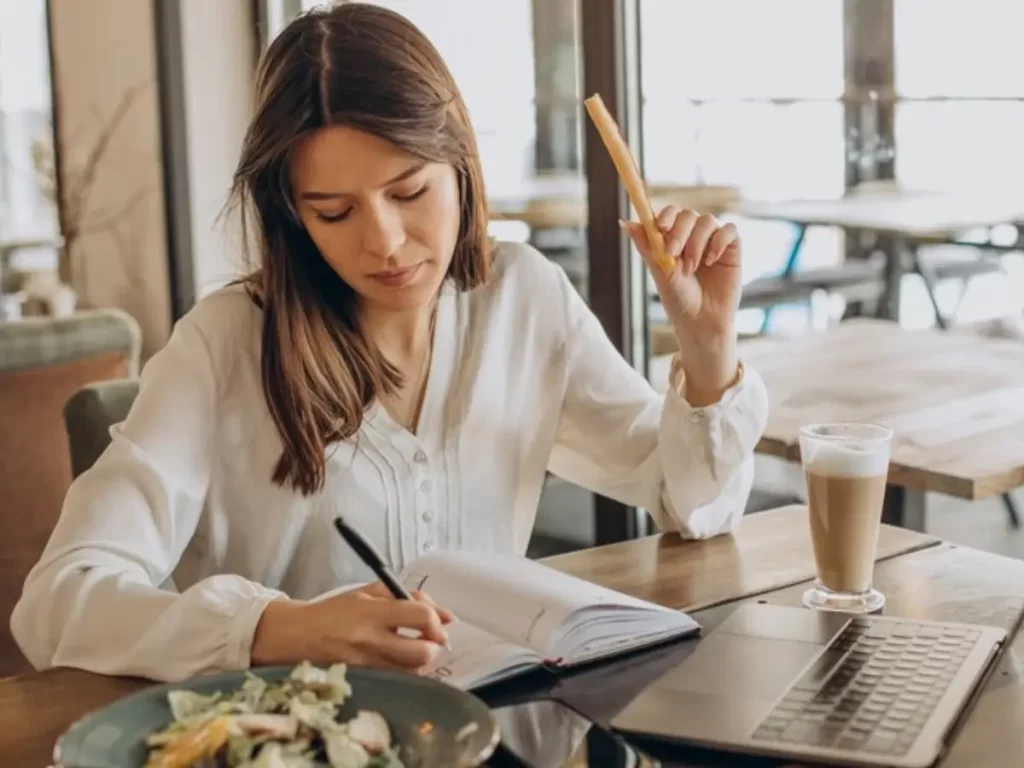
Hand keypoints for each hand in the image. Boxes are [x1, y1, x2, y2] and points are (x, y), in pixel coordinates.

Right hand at [251, 582, 453, 671]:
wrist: (298, 635)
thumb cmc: (335, 610)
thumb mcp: (368, 592)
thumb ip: (407, 597)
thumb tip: (444, 614)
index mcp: (373, 612)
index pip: (420, 617)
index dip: (437, 621)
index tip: (439, 623)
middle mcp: (371, 640)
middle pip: (423, 652)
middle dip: (434, 646)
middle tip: (431, 640)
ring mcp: (367, 665)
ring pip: (412, 671)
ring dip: (421, 660)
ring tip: (413, 649)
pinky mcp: (363, 680)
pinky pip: (396, 680)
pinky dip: (405, 671)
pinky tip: (398, 661)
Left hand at [621, 206, 741, 402]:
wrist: (701, 321)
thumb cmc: (679, 298)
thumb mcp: (660, 271)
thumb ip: (646, 245)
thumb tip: (624, 222)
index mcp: (673, 237)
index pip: (670, 213)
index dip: (665, 214)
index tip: (660, 227)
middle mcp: (693, 235)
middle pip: (688, 214)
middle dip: (679, 231)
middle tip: (673, 253)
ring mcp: (713, 240)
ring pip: (707, 221)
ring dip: (697, 243)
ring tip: (692, 268)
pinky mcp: (732, 248)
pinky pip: (729, 230)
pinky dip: (719, 242)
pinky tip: (711, 260)